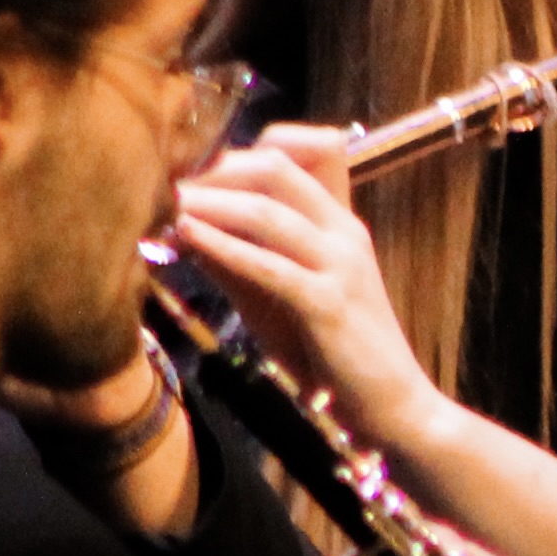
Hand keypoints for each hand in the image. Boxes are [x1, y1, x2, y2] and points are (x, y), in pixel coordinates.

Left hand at [174, 128, 445, 442]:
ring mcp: (340, 264)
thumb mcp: (280, 294)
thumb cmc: (334, 353)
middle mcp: (343, 231)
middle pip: (277, 167)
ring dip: (211, 202)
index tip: (190, 167)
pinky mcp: (329, 303)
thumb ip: (239, 257)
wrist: (391, 405)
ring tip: (166, 201)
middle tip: (165, 178)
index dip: (240, 150)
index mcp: (339, 221)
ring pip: (270, 210)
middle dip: (216, 168)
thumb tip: (182, 225)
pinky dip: (224, 246)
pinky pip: (271, 265)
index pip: (297, 151)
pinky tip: (187, 237)